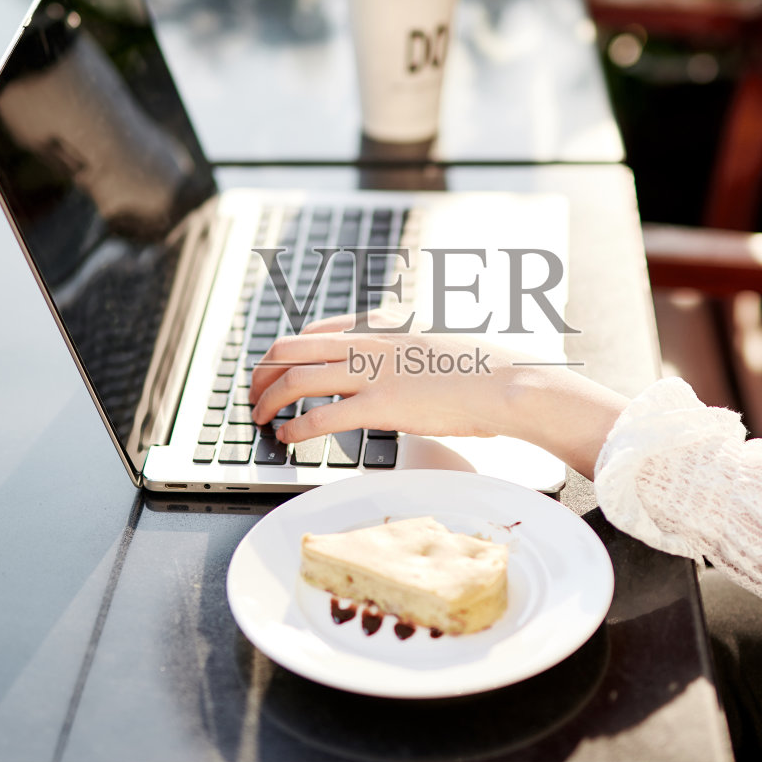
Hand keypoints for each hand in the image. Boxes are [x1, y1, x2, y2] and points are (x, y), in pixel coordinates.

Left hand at [248, 311, 628, 479]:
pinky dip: (296, 428)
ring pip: (296, 379)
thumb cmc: (479, 370)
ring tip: (261, 420)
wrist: (507, 382)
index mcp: (380, 324)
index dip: (284, 352)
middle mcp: (369, 341)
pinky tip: (288, 438)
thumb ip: (402, 347)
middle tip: (254, 396)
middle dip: (262, 374)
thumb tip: (390, 362)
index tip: (273, 370)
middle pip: (290, 348)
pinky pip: (322, 417)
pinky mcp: (382, 405)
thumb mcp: (432, 343)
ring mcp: (373, 371)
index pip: (313, 330)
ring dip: (269, 401)